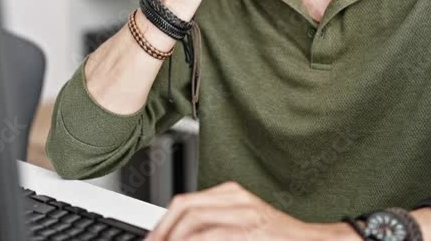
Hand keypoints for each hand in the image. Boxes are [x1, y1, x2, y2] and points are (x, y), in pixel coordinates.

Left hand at [144, 181, 359, 240]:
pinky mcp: (253, 229)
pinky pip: (214, 235)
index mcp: (231, 194)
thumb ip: (214, 228)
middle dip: (163, 231)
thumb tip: (181, 237)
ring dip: (175, 238)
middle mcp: (236, 199)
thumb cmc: (277, 238)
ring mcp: (246, 214)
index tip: (152, 239)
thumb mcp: (242, 225)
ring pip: (195, 220)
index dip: (162, 224)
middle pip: (185, 207)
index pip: (185, 203)